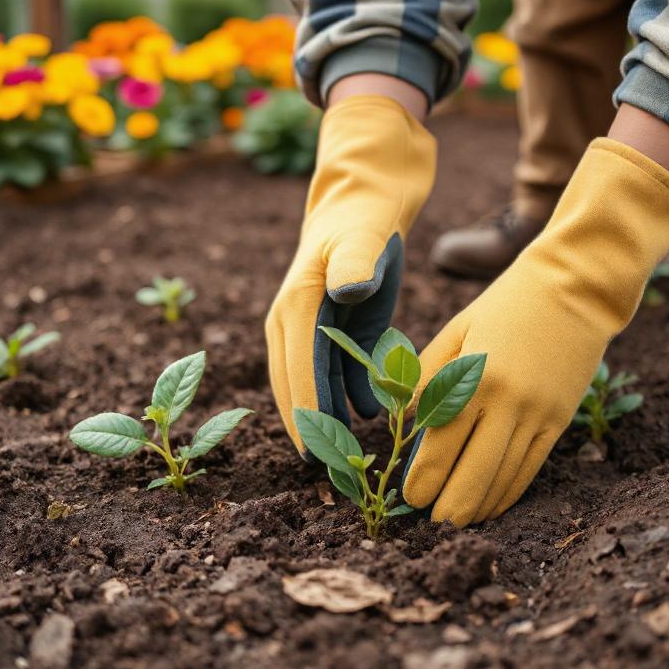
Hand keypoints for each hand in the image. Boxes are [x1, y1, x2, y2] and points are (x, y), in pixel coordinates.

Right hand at [265, 95, 436, 450]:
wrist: (367, 195)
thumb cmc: (365, 215)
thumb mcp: (362, 233)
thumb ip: (356, 262)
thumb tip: (345, 290)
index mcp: (296, 307)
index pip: (298, 372)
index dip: (305, 414)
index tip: (316, 455)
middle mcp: (295, 324)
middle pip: (298, 388)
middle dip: (312, 430)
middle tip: (330, 473)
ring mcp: (314, 331)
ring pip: (317, 387)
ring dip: (331, 421)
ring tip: (351, 459)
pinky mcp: (338, 332)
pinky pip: (340, 376)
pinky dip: (352, 400)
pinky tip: (373, 421)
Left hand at [404, 139, 668, 525]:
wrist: (576, 288)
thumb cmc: (505, 305)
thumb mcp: (456, 330)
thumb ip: (425, 375)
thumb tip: (401, 421)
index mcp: (475, 378)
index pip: (440, 445)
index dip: (422, 480)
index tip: (408, 499)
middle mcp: (508, 404)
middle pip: (473, 475)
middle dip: (447, 507)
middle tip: (429, 524)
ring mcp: (538, 416)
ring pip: (504, 479)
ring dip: (478, 507)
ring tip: (455, 523)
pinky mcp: (560, 421)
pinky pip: (530, 469)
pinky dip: (508, 494)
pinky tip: (490, 508)